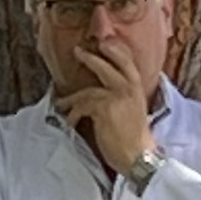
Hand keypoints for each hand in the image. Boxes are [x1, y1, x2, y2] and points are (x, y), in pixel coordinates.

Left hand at [60, 46, 154, 176]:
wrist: (139, 157)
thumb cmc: (135, 140)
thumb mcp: (134, 112)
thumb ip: (124, 99)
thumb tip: (104, 94)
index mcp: (138, 90)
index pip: (129, 63)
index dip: (116, 51)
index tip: (105, 42)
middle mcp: (130, 89)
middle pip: (109, 67)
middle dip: (91, 59)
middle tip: (78, 51)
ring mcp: (117, 97)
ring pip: (89, 90)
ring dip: (72, 98)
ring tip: (60, 102)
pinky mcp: (104, 108)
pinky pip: (82, 106)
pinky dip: (74, 115)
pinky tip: (71, 124)